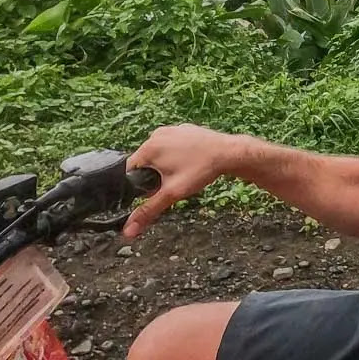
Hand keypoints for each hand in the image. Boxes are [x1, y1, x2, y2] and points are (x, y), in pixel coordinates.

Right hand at [122, 124, 241, 238]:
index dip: (138, 185)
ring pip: (159, 155)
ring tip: (183, 172)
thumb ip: (148, 211)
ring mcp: (171, 130)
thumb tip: (129, 229)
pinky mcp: (183, 130)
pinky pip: (172, 146)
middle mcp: (157, 135)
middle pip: (144, 163)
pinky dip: (177, 156)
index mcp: (148, 147)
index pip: (129, 171)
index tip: (154, 190)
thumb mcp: (171, 193)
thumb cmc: (201, 170)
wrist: (229, 153)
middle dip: (154, 176)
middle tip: (172, 183)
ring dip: (165, 167)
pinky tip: (190, 163)